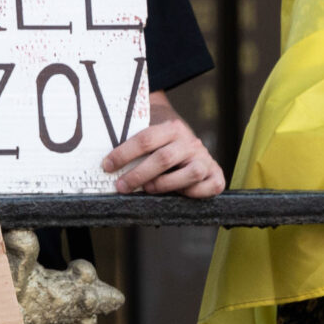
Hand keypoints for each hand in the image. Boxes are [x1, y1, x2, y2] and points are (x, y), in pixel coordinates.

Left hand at [102, 94, 225, 195]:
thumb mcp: (151, 138)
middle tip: (121, 186)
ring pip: (190, 173)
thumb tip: (107, 163)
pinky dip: (194, 194)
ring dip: (165, 184)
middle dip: (138, 174)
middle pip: (163, 158)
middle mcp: (190, 142)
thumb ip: (135, 146)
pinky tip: (178, 195)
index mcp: (172, 128)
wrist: (189, 139)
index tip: (107, 166)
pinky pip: (210, 187)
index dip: (124, 153)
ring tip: (148, 189)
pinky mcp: (215, 175)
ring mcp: (204, 159)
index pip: (146, 139)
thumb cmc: (161, 143)